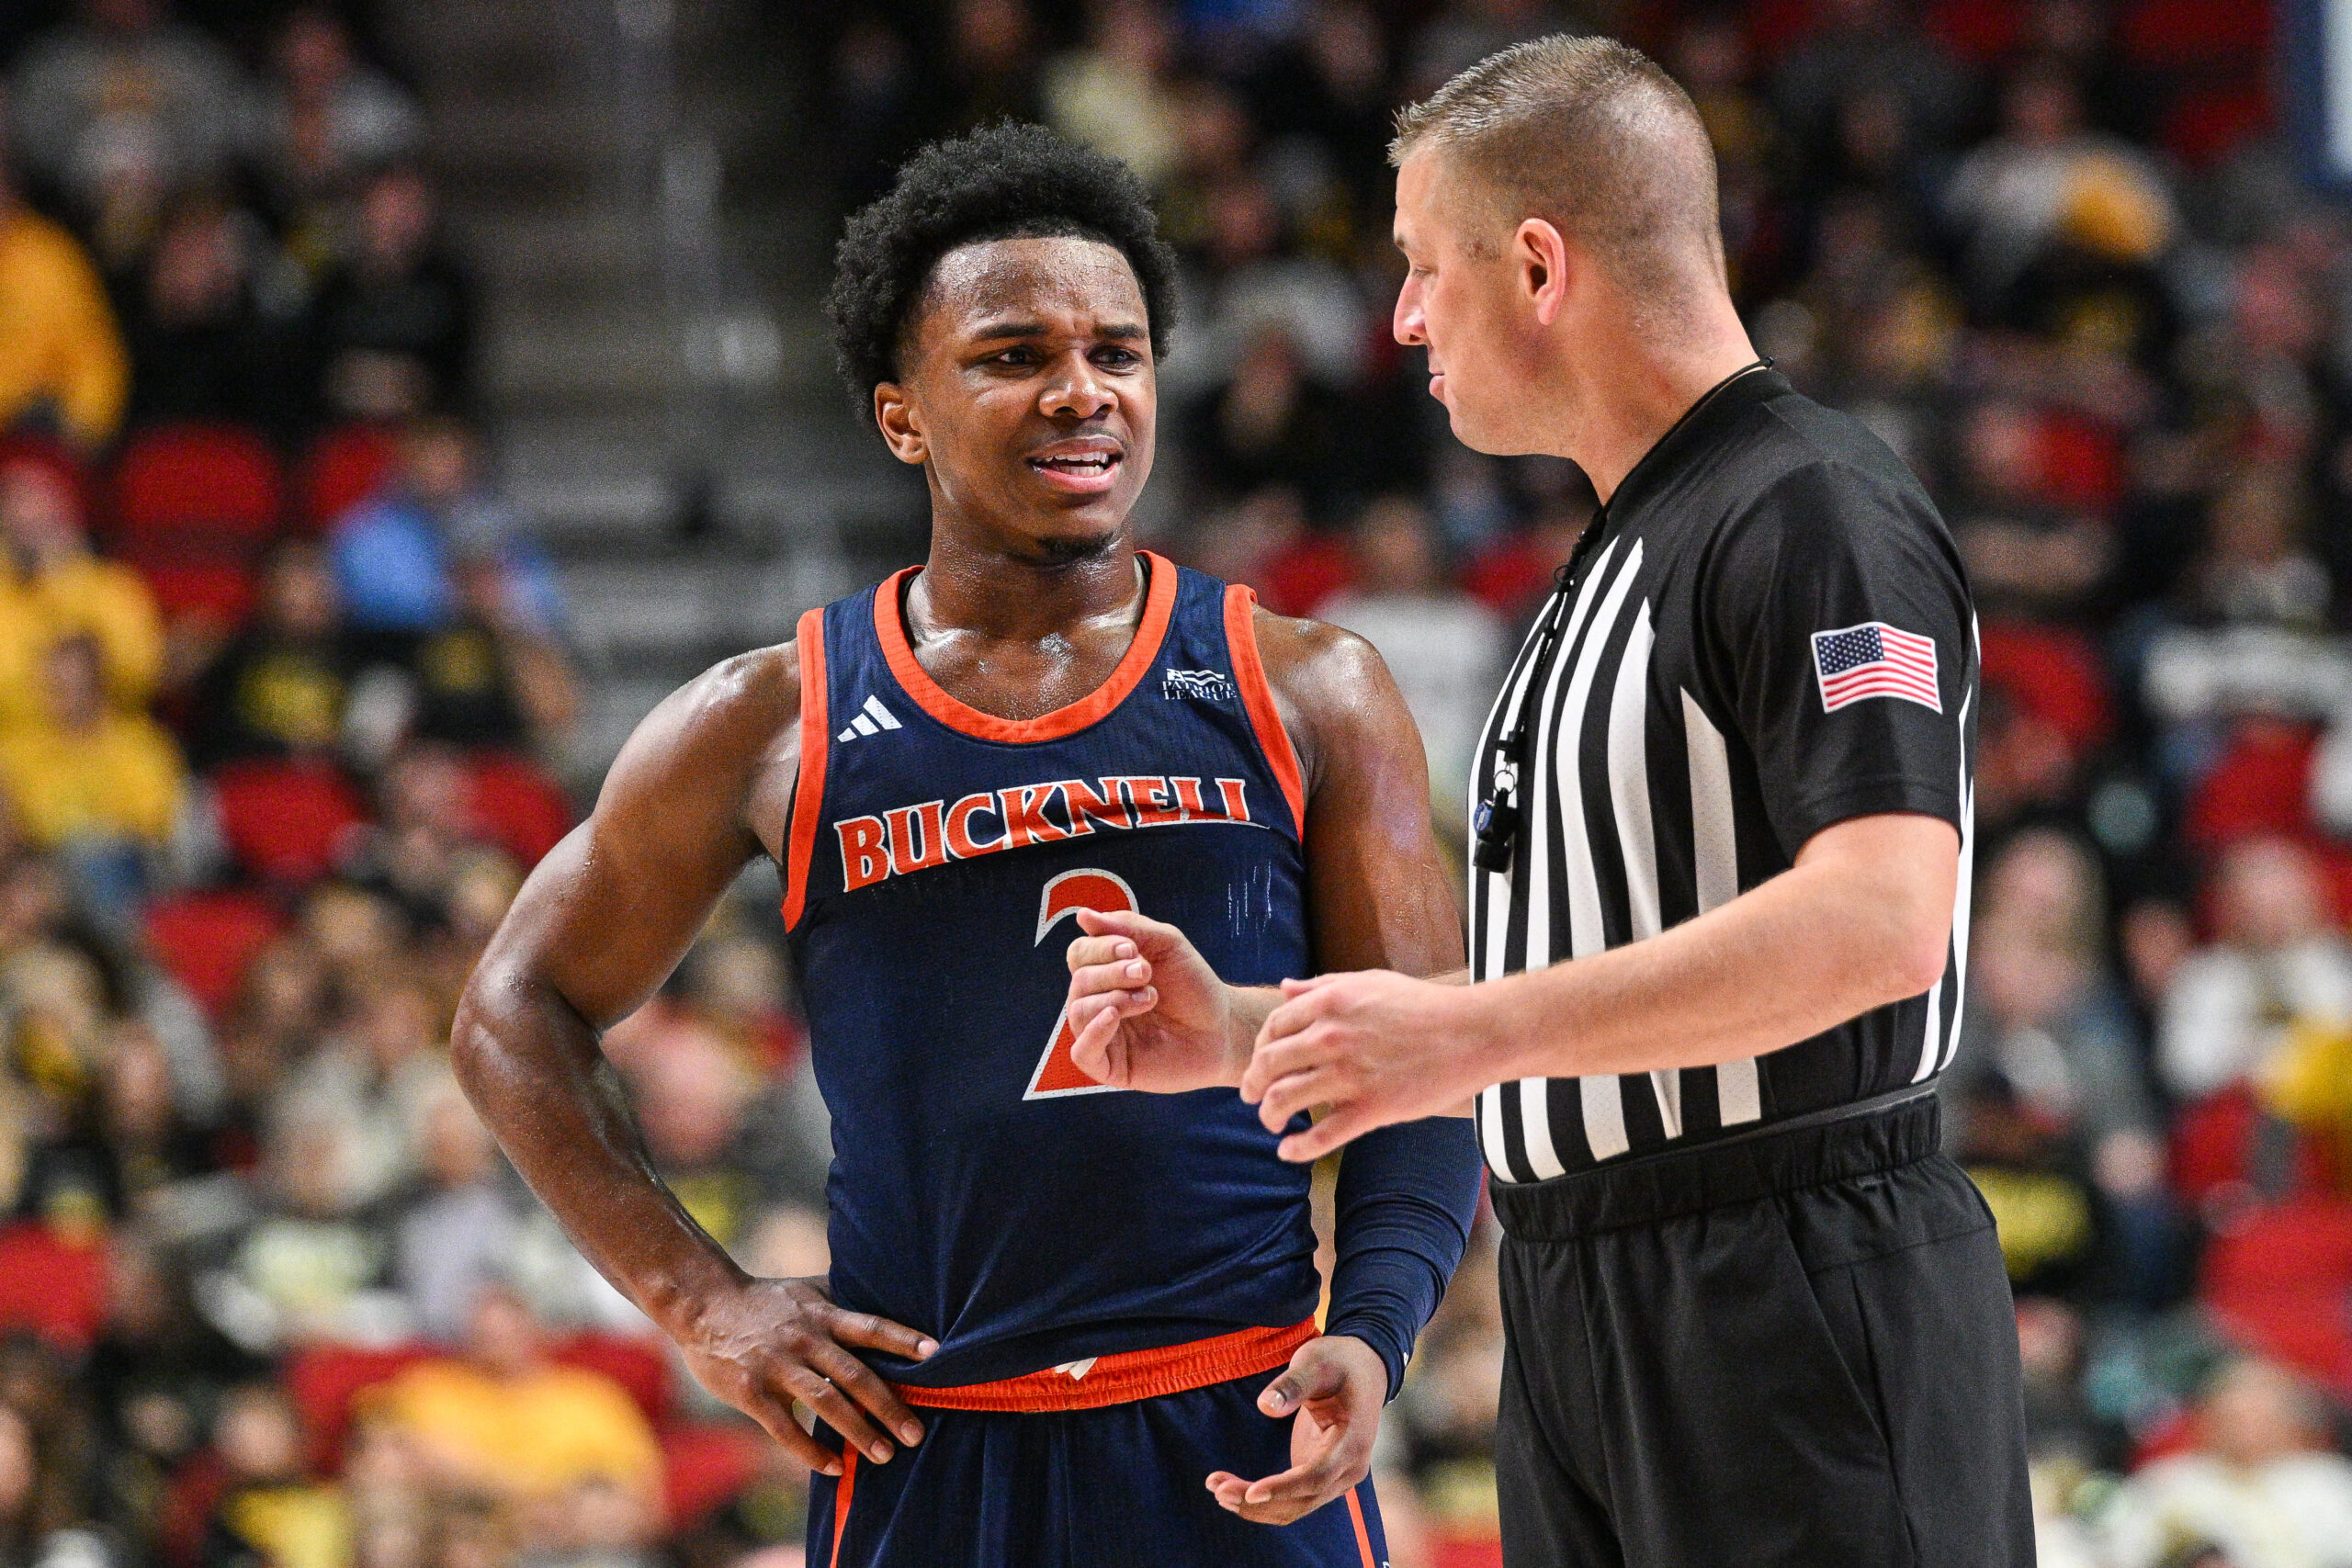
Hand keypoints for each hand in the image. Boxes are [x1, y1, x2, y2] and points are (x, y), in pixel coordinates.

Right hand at [674, 1275, 936, 1475]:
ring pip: (825, 1403)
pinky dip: (811, 1451)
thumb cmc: (765, 1301)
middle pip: (855, 1374)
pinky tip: (834, 1468)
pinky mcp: (751, 1392)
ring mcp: (777, 1366)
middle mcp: (804, 1339)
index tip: (937, 1354)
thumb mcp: (807, 1290)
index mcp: (822, 1314)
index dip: (903, 1339)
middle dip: (889, 1406)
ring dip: (858, 1432)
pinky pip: (785, 1428)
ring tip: (885, 1455)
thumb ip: (843, 1299)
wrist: (704, 1304)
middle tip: (916, 1434)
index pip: (870, 1326)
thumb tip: (891, 1292)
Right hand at [1063, 908, 1243, 1091]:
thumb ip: (1127, 927)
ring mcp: (1103, 1035)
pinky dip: (1093, 1032)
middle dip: (1111, 973)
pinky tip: (1115, 1016)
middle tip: (1146, 973)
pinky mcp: (1111, 1067)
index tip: (1133, 949)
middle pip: (1079, 981)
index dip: (1099, 948)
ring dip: (1113, 998)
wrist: (1224, 1027)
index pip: (1079, 954)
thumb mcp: (1166, 944)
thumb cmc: (1194, 985)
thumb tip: (1083, 915)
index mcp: (1106, 973)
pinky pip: (1082, 1053)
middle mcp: (1099, 1003)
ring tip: (1149, 998)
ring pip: (1077, 1012)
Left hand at [1206, 1334, 1384, 1524]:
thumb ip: (1293, 1384)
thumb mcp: (1316, 1363)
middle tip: (1217, 1488)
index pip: (1317, 1476)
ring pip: (1295, 1507)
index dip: (1284, 1488)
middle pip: (1302, 1500)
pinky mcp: (1320, 1476)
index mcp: (1352, 1442)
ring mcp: (1336, 1477)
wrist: (1365, 1369)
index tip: (1251, 1492)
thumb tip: (1265, 1406)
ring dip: (1255, 1506)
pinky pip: (1292, 1500)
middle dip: (1258, 1501)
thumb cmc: (1339, 1362)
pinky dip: (1263, 1501)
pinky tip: (1233, 1490)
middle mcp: (1348, 1468)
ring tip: (1217, 1489)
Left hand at [1245, 971, 1491, 1161]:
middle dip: (1252, 1084)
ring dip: (1269, 1116)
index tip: (1262, 1063)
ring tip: (1271, 1123)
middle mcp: (1332, 1036)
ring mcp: (1351, 1074)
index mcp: (1330, 1002)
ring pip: (1284, 1101)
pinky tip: (1288, 1152)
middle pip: (1268, 1065)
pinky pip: (1321, 1137)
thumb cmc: (1423, 1005)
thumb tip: (1284, 987)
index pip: (1272, 1028)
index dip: (1260, 1049)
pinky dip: (1297, 1149)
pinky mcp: (1372, 1109)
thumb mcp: (1369, 982)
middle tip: (1250, 1096)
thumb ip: (1322, 985)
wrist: (1474, 1033)